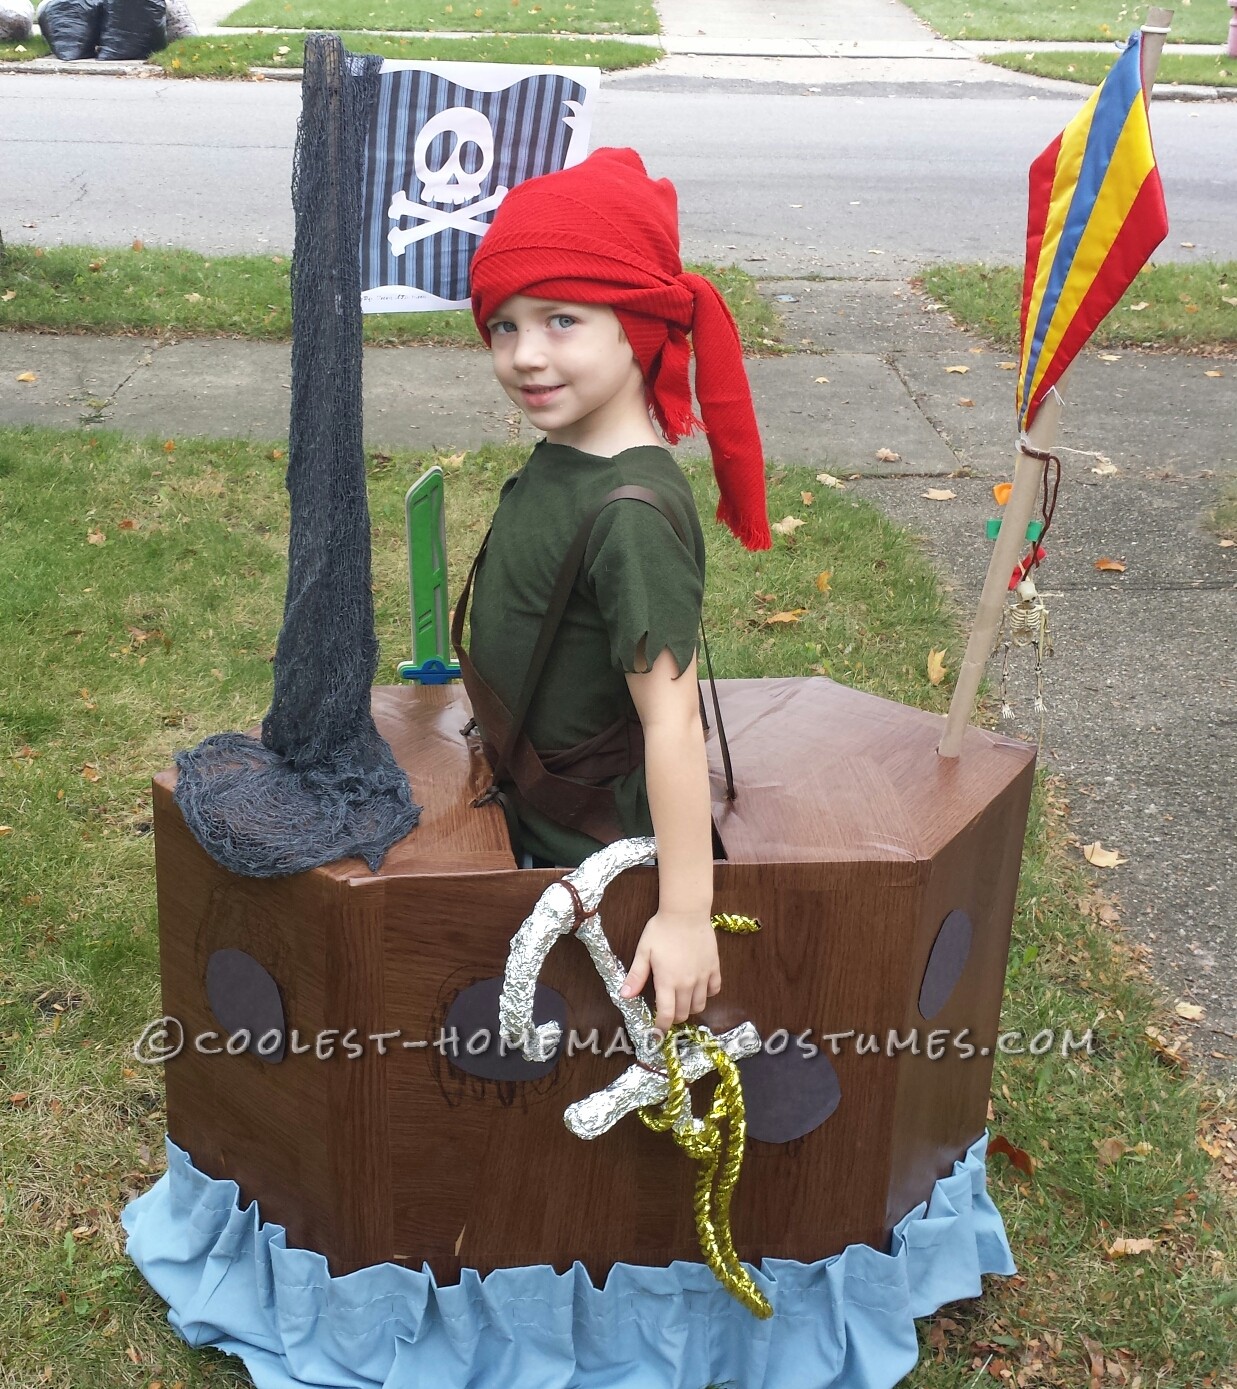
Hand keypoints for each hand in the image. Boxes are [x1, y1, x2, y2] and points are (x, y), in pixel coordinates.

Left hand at [619, 911, 720, 1034]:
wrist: (686, 913)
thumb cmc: (661, 930)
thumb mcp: (643, 952)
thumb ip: (636, 976)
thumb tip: (625, 996)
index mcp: (667, 981)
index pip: (666, 1015)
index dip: (661, 1028)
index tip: (657, 1032)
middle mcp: (687, 983)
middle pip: (683, 1013)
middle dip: (672, 1017)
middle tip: (666, 1010)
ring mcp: (702, 977)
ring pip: (699, 1005)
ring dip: (689, 1008)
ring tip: (681, 1000)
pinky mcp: (714, 968)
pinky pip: (714, 990)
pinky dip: (707, 994)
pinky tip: (698, 987)